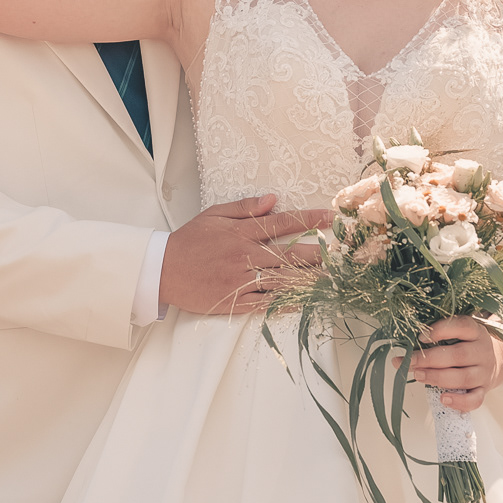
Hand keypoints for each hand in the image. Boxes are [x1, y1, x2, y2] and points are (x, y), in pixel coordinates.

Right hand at [159, 195, 330, 315]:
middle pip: (288, 255)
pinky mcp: (235, 302)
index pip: (281, 223)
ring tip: (331, 278)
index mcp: (240, 232)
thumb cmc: (189, 240)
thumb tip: (273, 199)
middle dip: (318, 253)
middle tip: (341, 254)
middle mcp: (244, 256)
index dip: (308, 219)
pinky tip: (305, 300)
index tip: (329, 216)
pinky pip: (266, 303)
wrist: (162, 270)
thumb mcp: (214, 215)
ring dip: (308, 279)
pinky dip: (286, 301)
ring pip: (281, 280)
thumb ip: (244, 207)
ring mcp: (240, 281)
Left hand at [406, 315, 502, 409]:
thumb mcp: (463, 331)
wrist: (501, 357)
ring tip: (418, 375)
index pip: (462, 326)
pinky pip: (475, 400)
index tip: (421, 337)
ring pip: (463, 378)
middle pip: (458, 355)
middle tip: (410, 360)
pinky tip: (443, 399)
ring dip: (438, 378)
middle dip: (430, 359)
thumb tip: (410, 341)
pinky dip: (459, 402)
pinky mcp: (484, 390)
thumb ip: (442, 333)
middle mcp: (482, 351)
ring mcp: (484, 372)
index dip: (441, 330)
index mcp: (476, 331)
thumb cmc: (471, 342)